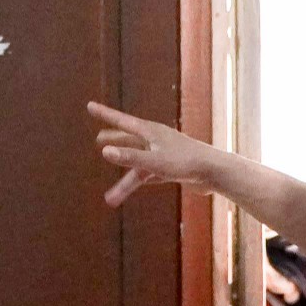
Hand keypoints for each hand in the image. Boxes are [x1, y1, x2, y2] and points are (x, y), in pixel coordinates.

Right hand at [88, 101, 216, 206]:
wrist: (215, 172)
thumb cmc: (186, 163)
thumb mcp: (155, 162)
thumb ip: (130, 158)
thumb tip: (105, 152)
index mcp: (150, 132)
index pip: (121, 121)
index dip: (104, 114)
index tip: (89, 106)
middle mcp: (156, 140)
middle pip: (128, 141)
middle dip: (114, 142)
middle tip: (99, 139)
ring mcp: (163, 154)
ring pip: (137, 167)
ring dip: (125, 184)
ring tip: (110, 199)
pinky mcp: (171, 169)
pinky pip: (149, 175)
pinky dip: (139, 183)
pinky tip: (132, 190)